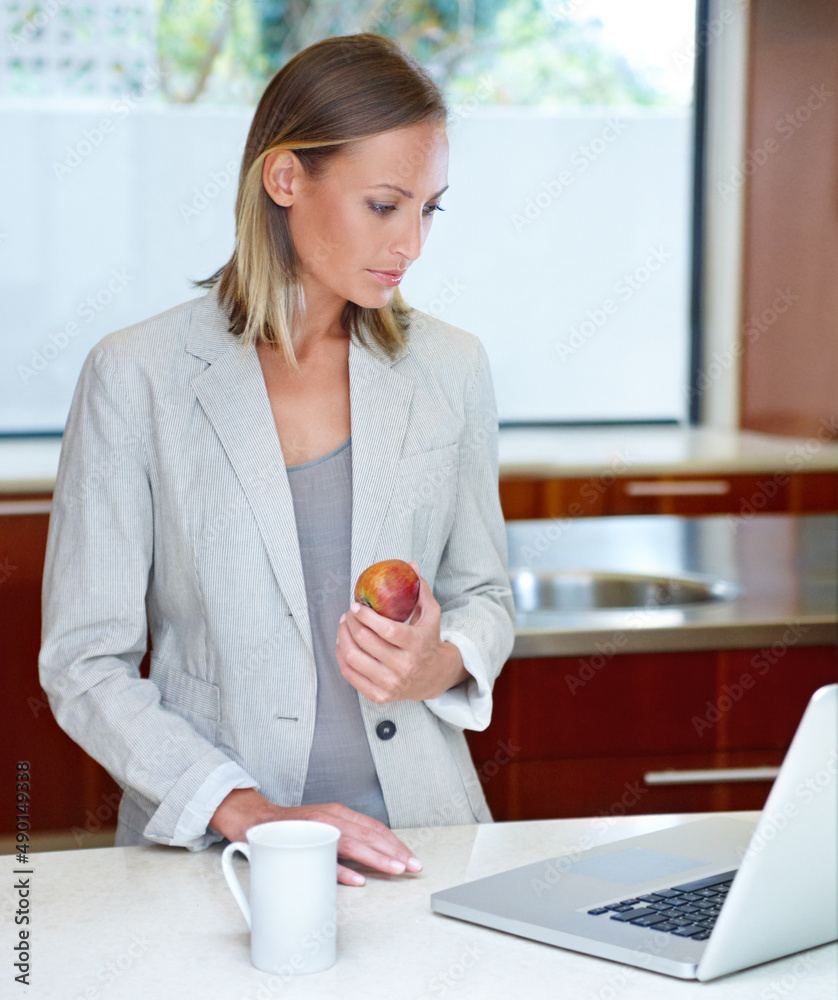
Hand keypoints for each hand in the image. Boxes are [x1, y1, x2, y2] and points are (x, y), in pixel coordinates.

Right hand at [209, 788, 421, 886]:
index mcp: (338, 814)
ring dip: (376, 858)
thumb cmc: (290, 828)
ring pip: (353, 843)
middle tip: (412, 866)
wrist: (253, 819)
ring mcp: (317, 828)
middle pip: (369, 834)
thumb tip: (369, 864)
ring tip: (395, 869)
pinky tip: (358, 879)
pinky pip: (325, 856)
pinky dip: (343, 869)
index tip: (411, 858)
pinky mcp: (301, 840)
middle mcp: (331, 817)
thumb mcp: (323, 828)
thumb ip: (343, 843)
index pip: (374, 828)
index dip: (395, 843)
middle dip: (394, 851)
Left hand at [335, 561, 468, 702]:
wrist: (433, 677)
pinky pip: (351, 676)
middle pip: (365, 642)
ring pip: (353, 659)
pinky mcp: (380, 696)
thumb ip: (421, 590)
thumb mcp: (431, 615)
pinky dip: (341, 657)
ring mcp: (391, 684)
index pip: (387, 630)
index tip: (356, 605)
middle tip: (347, 613)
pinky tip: (342, 644)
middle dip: (351, 623)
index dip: (367, 617)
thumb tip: (411, 565)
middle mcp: (404, 667)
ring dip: (342, 638)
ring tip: (343, 626)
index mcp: (417, 645)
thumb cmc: (428, 640)